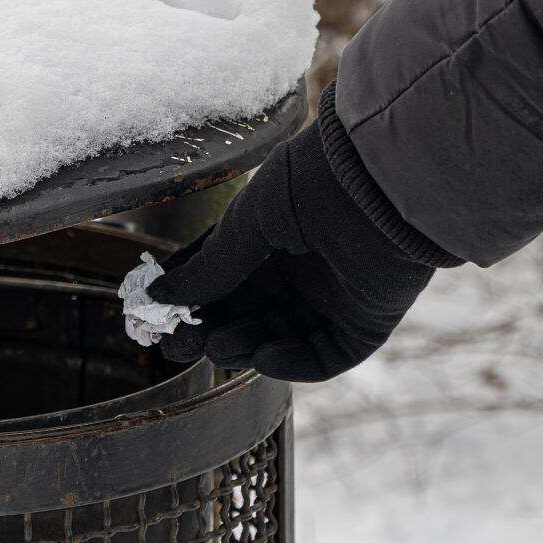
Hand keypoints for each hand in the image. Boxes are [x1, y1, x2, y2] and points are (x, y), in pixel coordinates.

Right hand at [146, 109, 441, 381]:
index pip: (225, 275)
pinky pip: (327, 355)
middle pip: (249, 312)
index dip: (193, 296)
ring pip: (282, 336)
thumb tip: (160, 296)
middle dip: (213, 330)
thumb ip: (211, 264)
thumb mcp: (248, 223)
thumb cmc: (312, 183)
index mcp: (275, 235)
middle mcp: (305, 267)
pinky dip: (295, 362)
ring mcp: (336, 296)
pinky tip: (265, 357)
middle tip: (179, 347)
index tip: (159, 316)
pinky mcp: (367, 322)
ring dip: (247, 346)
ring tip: (221, 346)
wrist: (383, 180)